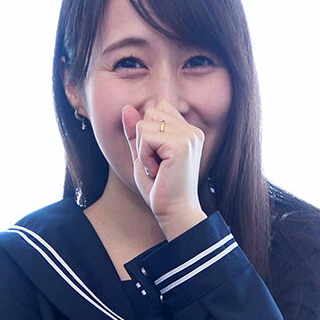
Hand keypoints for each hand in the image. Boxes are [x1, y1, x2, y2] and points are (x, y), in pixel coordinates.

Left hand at [121, 100, 206, 239]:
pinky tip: (157, 171)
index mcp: (189, 131)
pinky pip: (145, 137)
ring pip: (144, 124)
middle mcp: (193, 131)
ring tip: (157, 168)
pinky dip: (144, 156)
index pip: (158, 108)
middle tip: (157, 165)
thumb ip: (136, 132)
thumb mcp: (143, 155)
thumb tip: (126, 107)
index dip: (149, 132)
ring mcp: (189, 136)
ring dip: (143, 150)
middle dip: (144, 140)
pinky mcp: (180, 145)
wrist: (175, 212)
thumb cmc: (160, 188)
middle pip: (149, 113)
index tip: (159, 157)